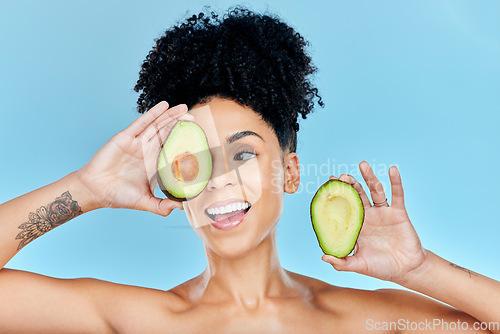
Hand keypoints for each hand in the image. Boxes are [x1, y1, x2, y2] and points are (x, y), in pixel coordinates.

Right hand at [76, 101, 191, 215]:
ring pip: (157, 126)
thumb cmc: (118, 196)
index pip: (172, 149)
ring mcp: (137, 143)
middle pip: (167, 134)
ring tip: (184, 108)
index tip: (198, 138)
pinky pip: (141, 123)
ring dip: (170, 116)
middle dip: (180, 125)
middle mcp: (147, 151)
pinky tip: (163, 105)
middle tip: (194, 117)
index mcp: (153, 164)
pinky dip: (153, 113)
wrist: (95, 190)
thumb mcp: (145, 202)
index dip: (184, 143)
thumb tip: (181, 208)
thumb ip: (162, 207)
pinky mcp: (126, 137)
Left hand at [321, 161, 427, 283]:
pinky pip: (397, 195)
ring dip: (369, 177)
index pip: (344, 206)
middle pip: (357, 194)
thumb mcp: (359, 265)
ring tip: (362, 164)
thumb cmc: (381, 267)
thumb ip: (342, 262)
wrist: (406, 270)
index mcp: (356, 225)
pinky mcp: (399, 213)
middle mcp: (368, 216)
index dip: (336, 196)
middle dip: (349, 184)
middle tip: (341, 176)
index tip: (327, 184)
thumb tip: (323, 256)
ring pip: (375, 190)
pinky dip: (395, 181)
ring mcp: (383, 213)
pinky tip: (392, 169)